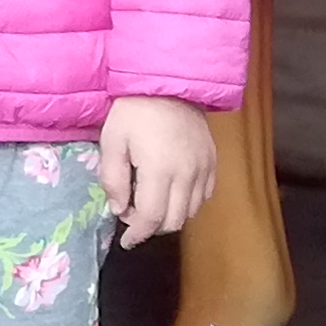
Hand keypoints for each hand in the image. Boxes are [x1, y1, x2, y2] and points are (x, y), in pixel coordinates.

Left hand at [99, 95, 218, 247]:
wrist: (170, 84)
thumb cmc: (134, 111)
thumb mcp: (112, 142)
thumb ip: (114, 179)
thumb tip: (120, 210)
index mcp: (160, 170)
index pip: (152, 218)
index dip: (138, 234)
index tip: (126, 241)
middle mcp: (188, 174)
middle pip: (174, 221)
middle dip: (152, 227)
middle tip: (134, 217)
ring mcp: (204, 168)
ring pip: (191, 211)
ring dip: (170, 216)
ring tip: (150, 202)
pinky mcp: (213, 161)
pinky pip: (204, 195)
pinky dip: (188, 203)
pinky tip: (171, 193)